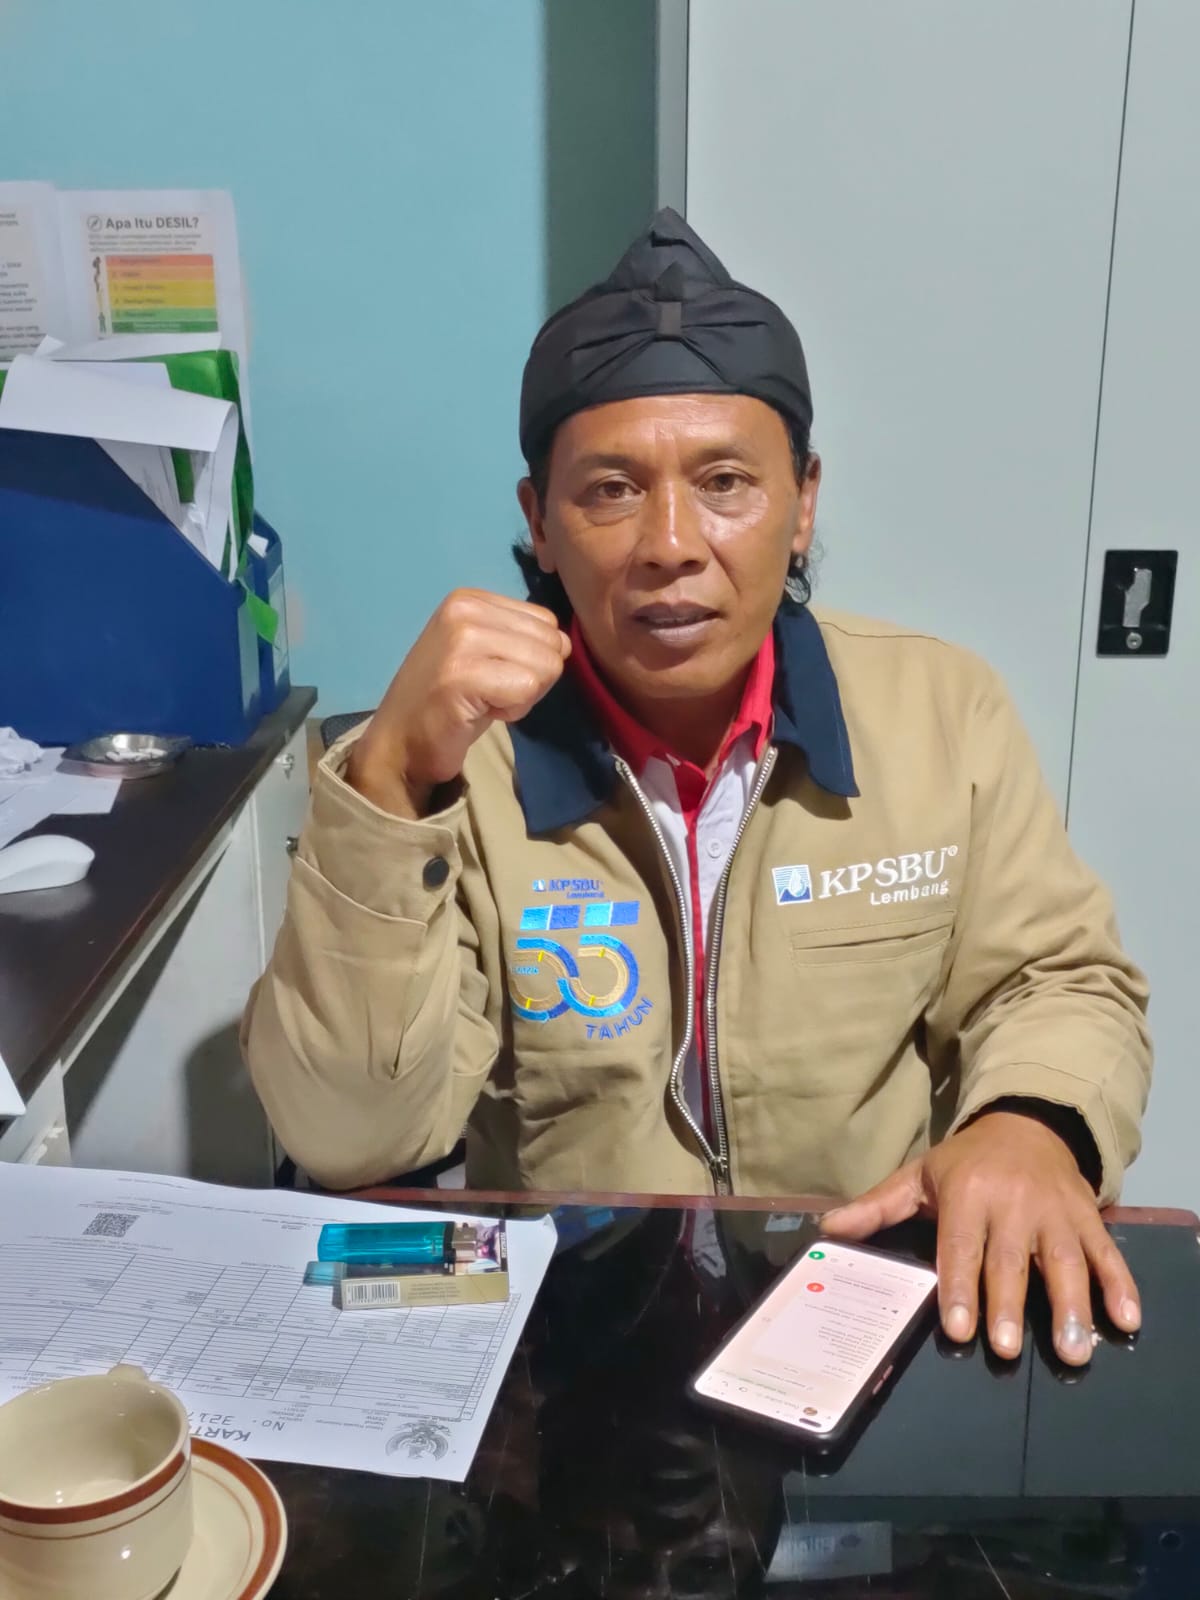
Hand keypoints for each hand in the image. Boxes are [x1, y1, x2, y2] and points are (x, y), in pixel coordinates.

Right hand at [345, 590, 570, 817]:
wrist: (400, 744)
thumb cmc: (449, 702)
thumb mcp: (485, 653)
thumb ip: (523, 639)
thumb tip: (565, 644)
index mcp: (470, 598)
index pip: (546, 621)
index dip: (531, 658)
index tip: (492, 676)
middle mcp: (465, 609)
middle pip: (550, 642)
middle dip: (531, 678)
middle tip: (488, 693)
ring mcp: (462, 639)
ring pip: (545, 665)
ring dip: (522, 696)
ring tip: (483, 701)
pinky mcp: (463, 674)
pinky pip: (527, 688)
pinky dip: (513, 711)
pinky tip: (480, 712)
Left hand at [819, 1111, 1140, 1364]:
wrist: (1027, 1123)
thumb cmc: (966, 1162)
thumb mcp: (918, 1176)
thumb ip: (877, 1207)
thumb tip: (828, 1229)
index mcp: (967, 1193)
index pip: (960, 1245)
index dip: (960, 1286)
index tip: (959, 1328)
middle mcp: (1013, 1202)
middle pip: (1011, 1260)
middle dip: (1009, 1305)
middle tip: (1007, 1351)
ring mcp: (1056, 1211)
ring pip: (1065, 1260)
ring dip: (1071, 1306)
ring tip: (1073, 1350)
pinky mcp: (1088, 1217)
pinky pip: (1107, 1253)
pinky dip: (1120, 1285)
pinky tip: (1125, 1321)